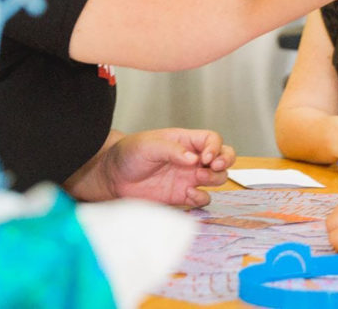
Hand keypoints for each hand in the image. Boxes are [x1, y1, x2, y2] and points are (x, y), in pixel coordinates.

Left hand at [102, 128, 235, 206]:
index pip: (212, 140)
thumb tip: (192, 158)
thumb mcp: (149, 145)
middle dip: (225, 160)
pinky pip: (203, 198)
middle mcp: (192, 158)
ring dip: (215, 178)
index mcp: (186, 141)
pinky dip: (202, 197)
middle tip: (214, 166)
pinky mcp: (182, 196)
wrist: (112, 177)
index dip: (215, 147)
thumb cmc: (129, 153)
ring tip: (199, 178)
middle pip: (223, 156)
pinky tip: (190, 194)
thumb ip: (172, 150)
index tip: (206, 157)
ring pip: (217, 177)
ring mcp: (189, 177)